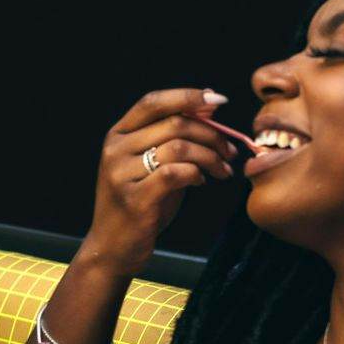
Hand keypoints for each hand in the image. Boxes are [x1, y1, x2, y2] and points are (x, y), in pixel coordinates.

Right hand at [84, 88, 239, 275]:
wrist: (114, 247)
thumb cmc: (140, 202)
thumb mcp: (150, 164)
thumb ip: (172, 137)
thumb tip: (208, 105)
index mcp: (117, 136)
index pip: (153, 102)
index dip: (187, 96)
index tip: (219, 101)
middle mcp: (114, 151)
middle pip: (174, 123)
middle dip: (212, 134)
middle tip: (230, 150)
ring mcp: (120, 174)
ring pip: (179, 147)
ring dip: (210, 156)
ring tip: (221, 170)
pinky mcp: (134, 198)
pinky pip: (177, 173)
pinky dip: (197, 173)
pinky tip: (201, 182)